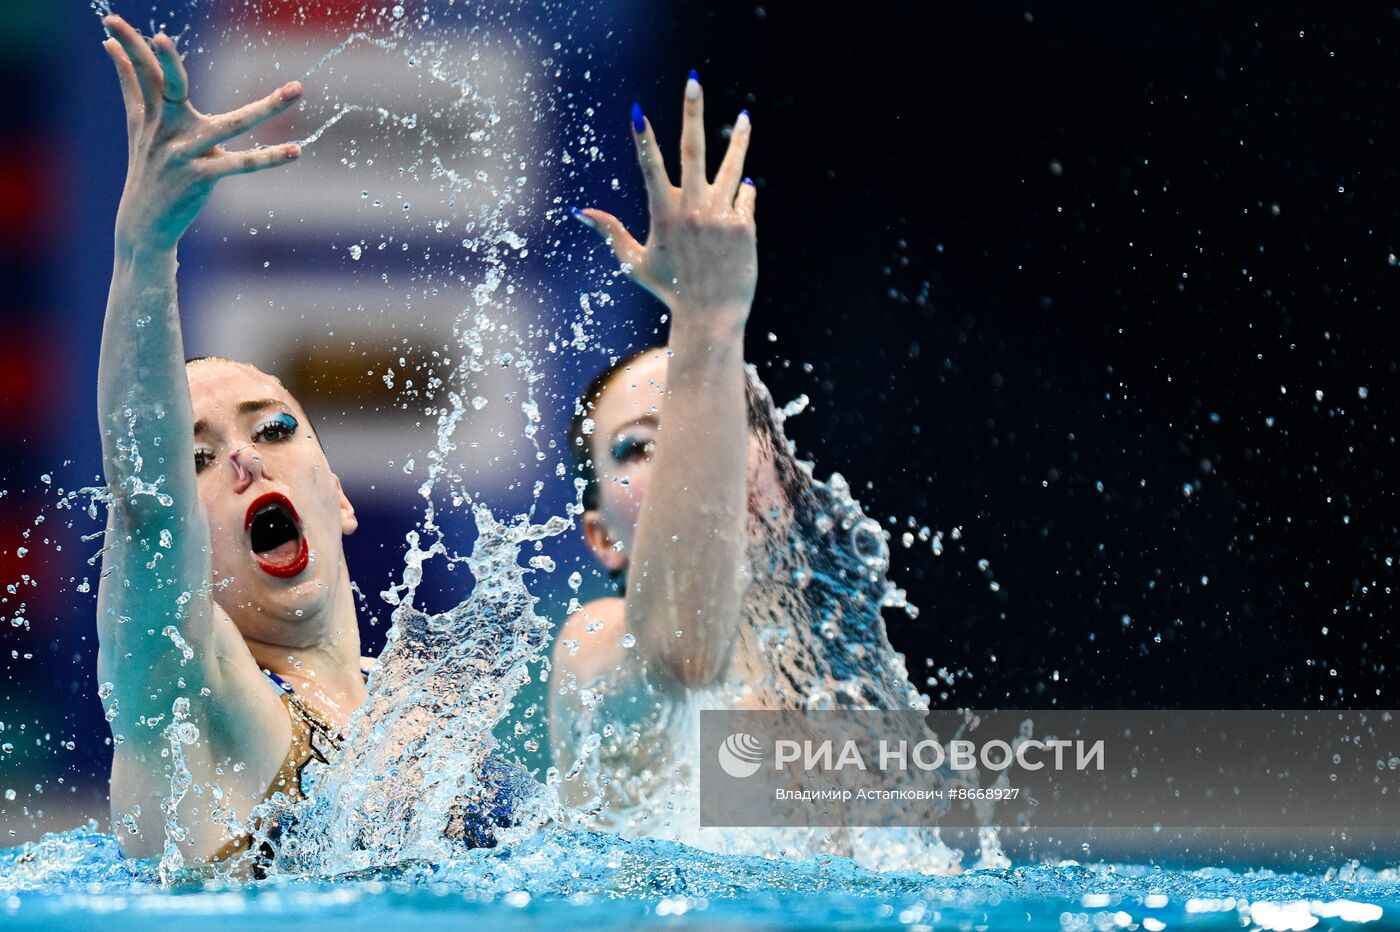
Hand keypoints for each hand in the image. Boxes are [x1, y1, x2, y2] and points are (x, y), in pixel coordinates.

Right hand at [102, 15, 304, 256]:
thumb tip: (111, 45)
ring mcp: (186, 154)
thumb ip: (130, 83)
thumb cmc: (146, 165)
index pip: (143, 72)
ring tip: (296, 89)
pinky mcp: (203, 177)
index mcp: (153, 113)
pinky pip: (243, 165)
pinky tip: (296, 150)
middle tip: (161, 37)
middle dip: (167, 63)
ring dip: (267, 107)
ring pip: (230, 125)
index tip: (111, 19)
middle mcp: (167, 130)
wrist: (144, 222)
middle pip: (170, 88)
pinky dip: (269, 158)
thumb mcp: (137, 124)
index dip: (130, 45)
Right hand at [577, 71, 756, 321]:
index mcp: (663, 214)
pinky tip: (739, 191)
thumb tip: (578, 211)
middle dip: (692, 114)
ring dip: (739, 140)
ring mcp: (721, 216)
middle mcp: (693, 209)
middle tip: (693, 82)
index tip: (636, 112)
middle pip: (693, 151)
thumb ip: (609, 231)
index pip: (649, 167)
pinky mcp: (744, 227)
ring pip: (732, 168)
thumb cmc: (669, 290)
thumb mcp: (633, 262)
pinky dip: (741, 192)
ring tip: (746, 117)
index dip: (642, 139)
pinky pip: (744, 197)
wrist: (710, 317)